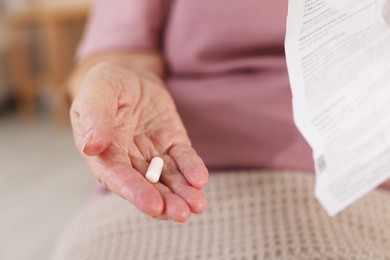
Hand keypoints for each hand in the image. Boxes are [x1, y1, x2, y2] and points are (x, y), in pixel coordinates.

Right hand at [70, 62, 208, 221]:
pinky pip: (183, 159)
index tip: (152, 206)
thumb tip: (91, 147)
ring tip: (197, 206)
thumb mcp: (96, 92)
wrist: (130, 74)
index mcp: (104, 153)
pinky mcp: (172, 143)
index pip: (118, 177)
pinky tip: (200, 180)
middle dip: (164, 201)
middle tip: (181, 214)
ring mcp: (152, 153)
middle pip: (147, 186)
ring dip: (182, 193)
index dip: (135, 192)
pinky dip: (192, 170)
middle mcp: (128, 160)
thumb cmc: (105, 84)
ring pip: (168, 178)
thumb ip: (94, 117)